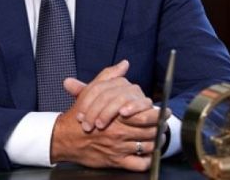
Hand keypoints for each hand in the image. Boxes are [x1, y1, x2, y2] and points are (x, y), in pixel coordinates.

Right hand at [50, 61, 166, 170]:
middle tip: (164, 126)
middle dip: (160, 128)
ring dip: (155, 143)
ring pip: (147, 147)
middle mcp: (120, 132)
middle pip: (149, 131)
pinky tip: (148, 156)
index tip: (165, 112)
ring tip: (157, 138)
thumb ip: (109, 76)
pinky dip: (147, 161)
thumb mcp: (92, 91)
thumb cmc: (79, 115)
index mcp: (117, 115)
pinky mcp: (116, 162)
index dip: (159, 114)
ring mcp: (119, 148)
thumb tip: (124, 65)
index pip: (145, 115)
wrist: (64, 138)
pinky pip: (139, 164)